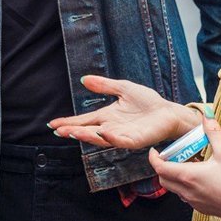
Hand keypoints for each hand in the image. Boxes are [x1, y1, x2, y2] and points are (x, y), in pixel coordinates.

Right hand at [47, 75, 199, 147]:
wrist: (168, 111)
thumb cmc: (147, 102)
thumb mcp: (123, 88)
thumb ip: (104, 85)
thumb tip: (84, 79)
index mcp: (107, 117)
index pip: (84, 121)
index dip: (69, 122)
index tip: (53, 124)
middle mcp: (111, 128)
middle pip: (88, 131)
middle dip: (74, 131)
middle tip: (59, 131)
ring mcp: (123, 135)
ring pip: (101, 138)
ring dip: (87, 136)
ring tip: (73, 132)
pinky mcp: (136, 140)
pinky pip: (121, 141)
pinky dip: (112, 138)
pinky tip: (103, 132)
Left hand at [150, 118, 220, 220]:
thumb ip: (213, 132)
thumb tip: (207, 114)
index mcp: (189, 176)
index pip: (160, 168)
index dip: (153, 159)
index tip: (153, 150)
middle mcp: (187, 191)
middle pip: (164, 180)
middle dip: (162, 167)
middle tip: (171, 155)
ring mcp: (194, 202)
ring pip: (174, 190)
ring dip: (174, 177)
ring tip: (187, 164)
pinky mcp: (202, 209)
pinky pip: (186, 197)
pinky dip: (185, 186)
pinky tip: (199, 178)